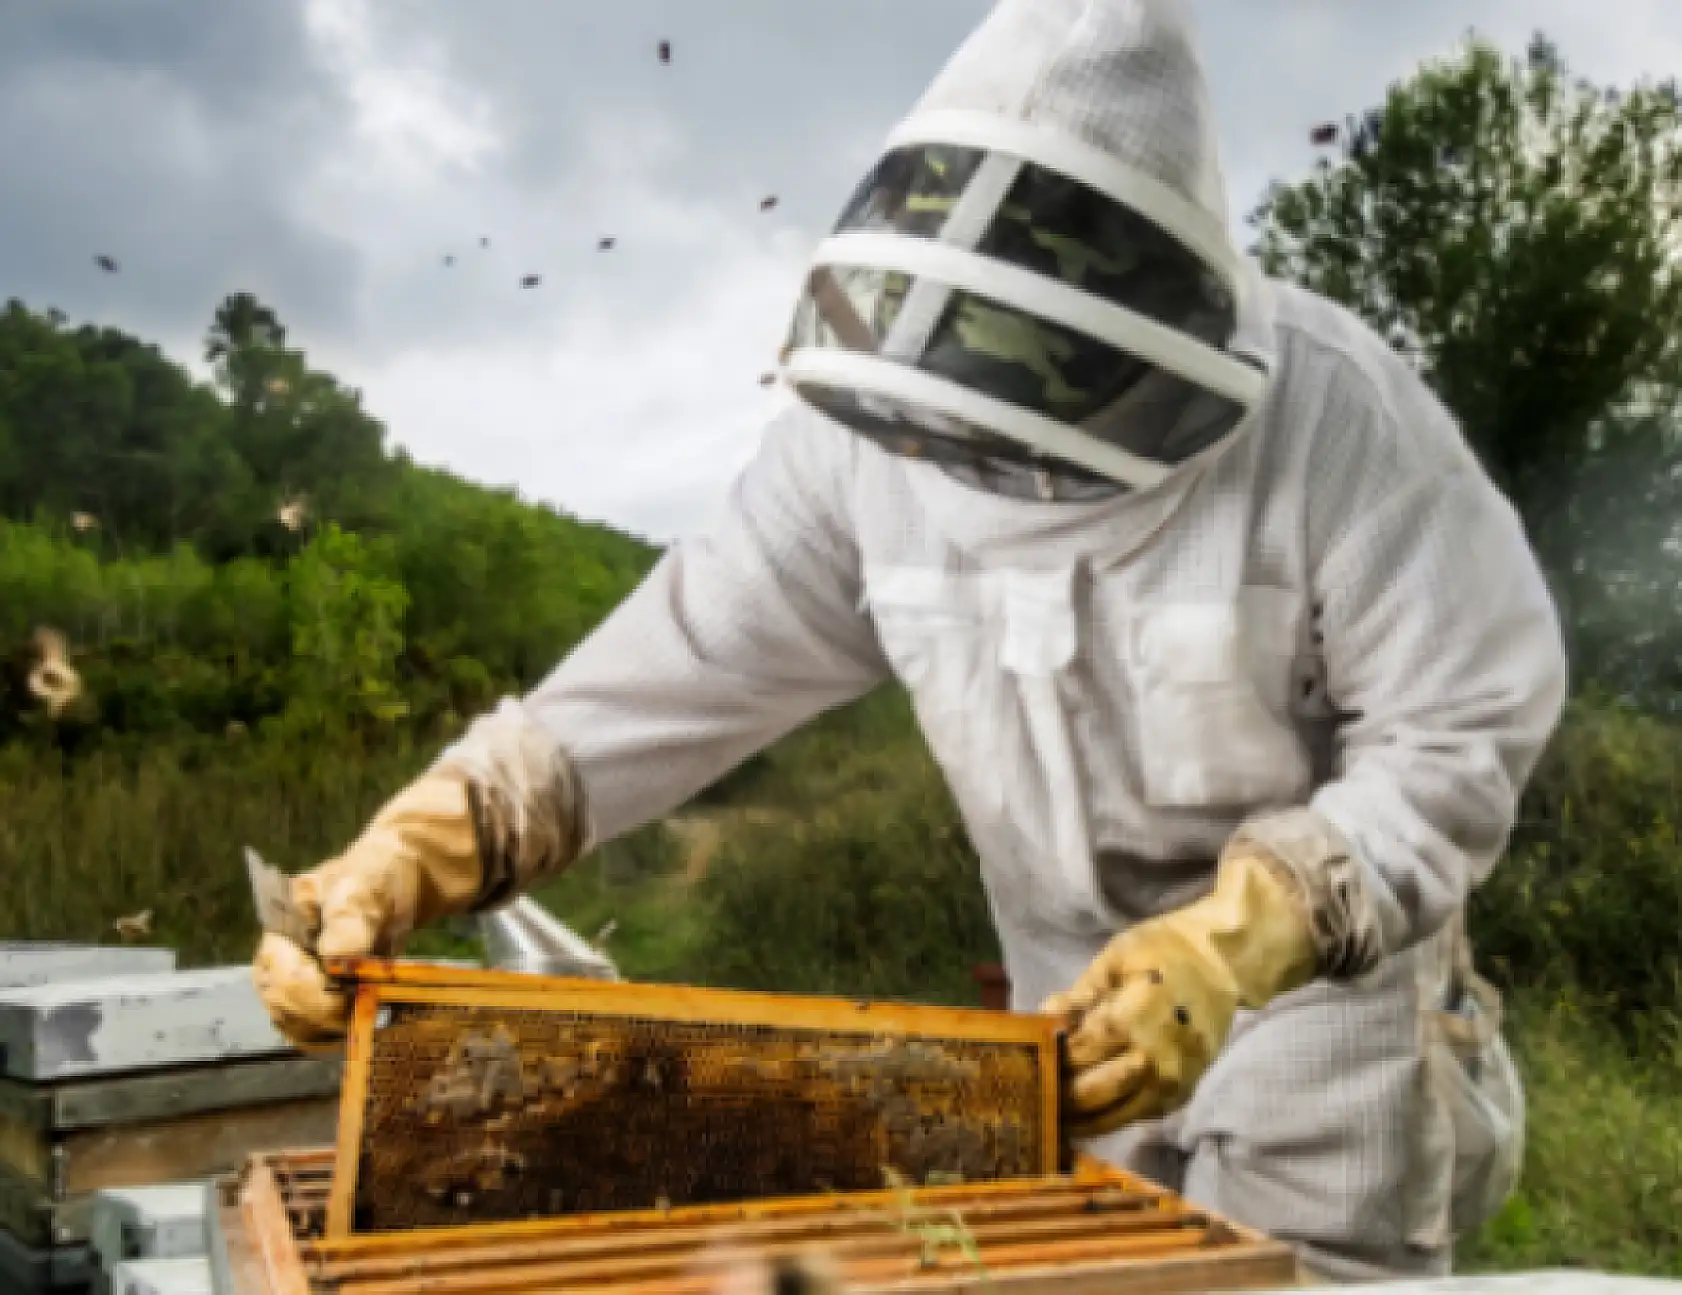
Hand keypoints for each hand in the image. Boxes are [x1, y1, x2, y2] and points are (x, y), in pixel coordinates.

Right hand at [251, 769, 484, 1046]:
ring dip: (333, 1032)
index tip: (350, 994)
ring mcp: (296, 985)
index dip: (312, 995)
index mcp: (280, 932)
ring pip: (298, 1028)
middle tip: (367, 1005)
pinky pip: (317, 1033)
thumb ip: (348, 922)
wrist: (397, 881)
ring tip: (369, 1015)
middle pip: (284, 1009)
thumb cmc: (375, 877)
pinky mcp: (318, 1002)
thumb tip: (336, 961)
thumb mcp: (363, 889)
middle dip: (326, 1014)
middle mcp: (277, 964)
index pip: (279, 979)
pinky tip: (366, 1026)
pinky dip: (339, 1037)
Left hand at [1042, 848, 1317, 1136]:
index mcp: (1138, 1018)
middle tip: (1027, 1092)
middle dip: (1057, 1095)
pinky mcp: (1179, 1095)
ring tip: (1045, 1113)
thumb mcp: (1116, 959)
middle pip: (1092, 1092)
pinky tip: (1078, 1115)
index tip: (1024, 1059)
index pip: (1081, 1052)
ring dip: (1076, 1118)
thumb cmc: (1164, 951)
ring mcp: (1172, 1083)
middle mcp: (1157, 1059)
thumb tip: (1043, 1021)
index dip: (1051, 1059)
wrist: (1222, 964)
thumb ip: (1079, 995)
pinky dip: (1104, 1118)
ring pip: (1112, 1116)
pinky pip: (1134, 1117)